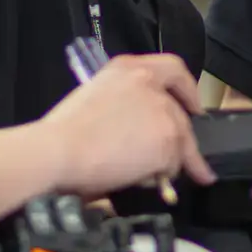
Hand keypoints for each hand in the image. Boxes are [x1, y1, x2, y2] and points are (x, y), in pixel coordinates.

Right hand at [41, 54, 213, 197]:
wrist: (58, 150)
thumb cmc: (63, 132)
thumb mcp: (95, 98)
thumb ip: (122, 105)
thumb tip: (132, 132)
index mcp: (127, 69)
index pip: (171, 68)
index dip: (187, 88)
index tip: (192, 105)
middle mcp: (149, 84)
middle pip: (178, 112)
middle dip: (182, 138)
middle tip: (185, 158)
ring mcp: (162, 111)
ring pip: (180, 141)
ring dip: (172, 160)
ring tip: (158, 179)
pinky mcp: (168, 139)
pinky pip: (173, 164)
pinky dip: (163, 176)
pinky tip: (148, 183)